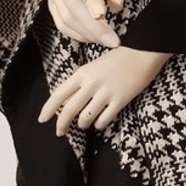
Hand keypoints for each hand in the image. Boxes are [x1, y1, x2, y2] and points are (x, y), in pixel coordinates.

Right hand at [1, 0, 124, 47]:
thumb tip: (117, 7)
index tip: (103, 16)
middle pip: (73, 4)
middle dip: (93, 25)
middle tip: (112, 41)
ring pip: (66, 17)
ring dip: (87, 33)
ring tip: (105, 40)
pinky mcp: (50, 6)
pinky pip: (61, 25)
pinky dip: (77, 35)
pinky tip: (92, 38)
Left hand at [38, 46, 172, 135]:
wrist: (143, 53)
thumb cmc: (118, 58)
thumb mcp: (94, 67)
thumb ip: (81, 83)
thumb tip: (69, 102)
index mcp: (82, 73)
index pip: (59, 94)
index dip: (48, 109)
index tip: (42, 120)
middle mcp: (90, 84)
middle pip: (69, 110)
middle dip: (62, 124)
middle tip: (60, 132)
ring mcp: (105, 93)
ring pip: (85, 118)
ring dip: (83, 124)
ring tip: (85, 124)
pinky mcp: (120, 100)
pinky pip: (103, 120)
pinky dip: (99, 124)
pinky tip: (100, 122)